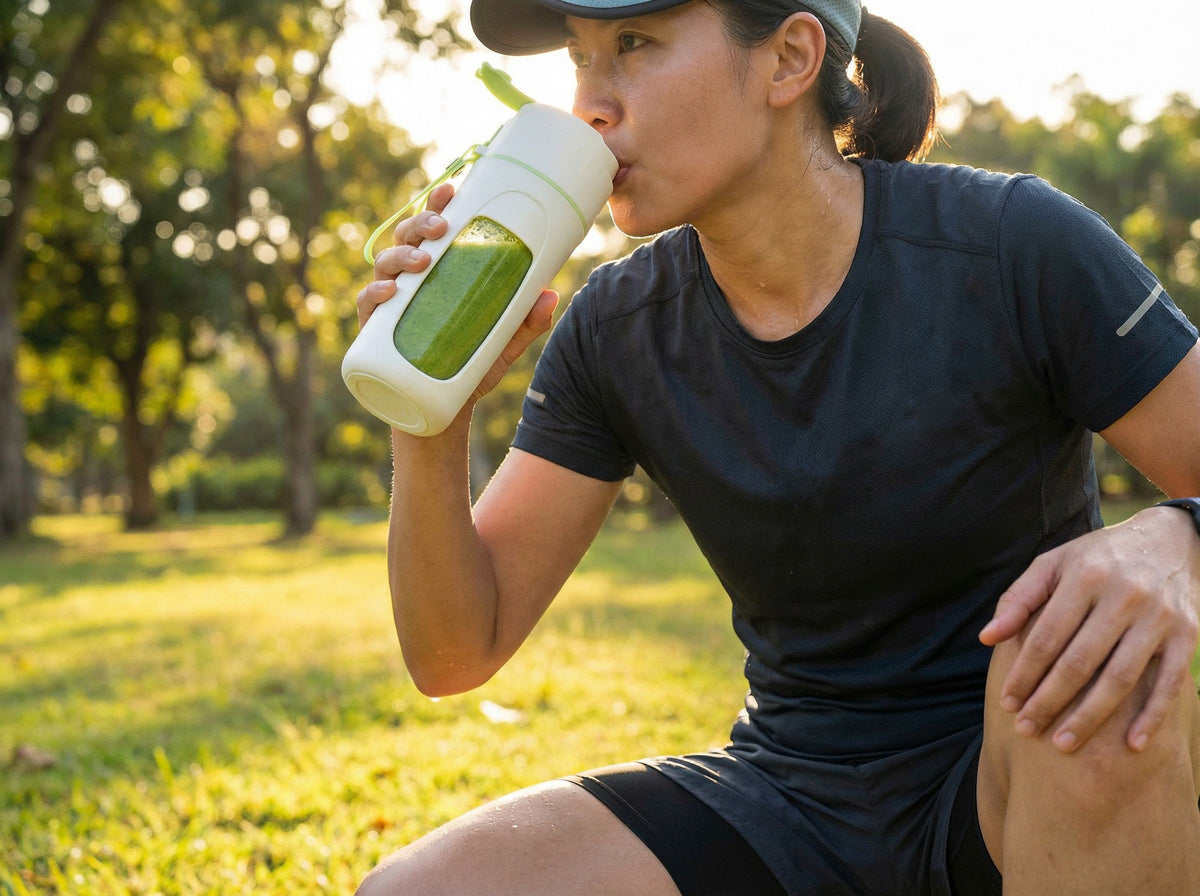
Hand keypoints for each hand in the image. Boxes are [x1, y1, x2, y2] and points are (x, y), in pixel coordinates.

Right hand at [354, 183, 558, 406]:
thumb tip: (551, 294)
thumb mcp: (505, 342)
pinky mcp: (375, 331)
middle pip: (406, 237)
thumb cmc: (471, 366)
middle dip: (420, 224)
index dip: (438, 205)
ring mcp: (390, 303)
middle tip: (441, 228)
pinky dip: (374, 294)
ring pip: (384, 263)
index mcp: (438, 272)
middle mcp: (410, 280)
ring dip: (401, 256)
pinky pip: (367, 304)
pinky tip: (389, 291)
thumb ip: (527, 320)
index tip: (451, 189)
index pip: (434, 229)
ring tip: (423, 261)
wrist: (446, 411)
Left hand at [980, 507, 1199, 752]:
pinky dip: (1152, 716)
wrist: (1170, 541)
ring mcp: (1160, 618)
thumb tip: (986, 639)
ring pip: (1120, 678)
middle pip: (1079, 662)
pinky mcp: (1189, 636)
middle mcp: (1124, 596)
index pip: (1046, 636)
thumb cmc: (1098, 558)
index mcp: (1085, 577)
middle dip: (1049, 700)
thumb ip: (1019, 599)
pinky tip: (1132, 745)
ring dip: (1090, 716)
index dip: (1024, 673)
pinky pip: (1170, 683)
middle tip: (1026, 730)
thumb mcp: (1054, 563)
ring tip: (1063, 744)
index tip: (1007, 702)